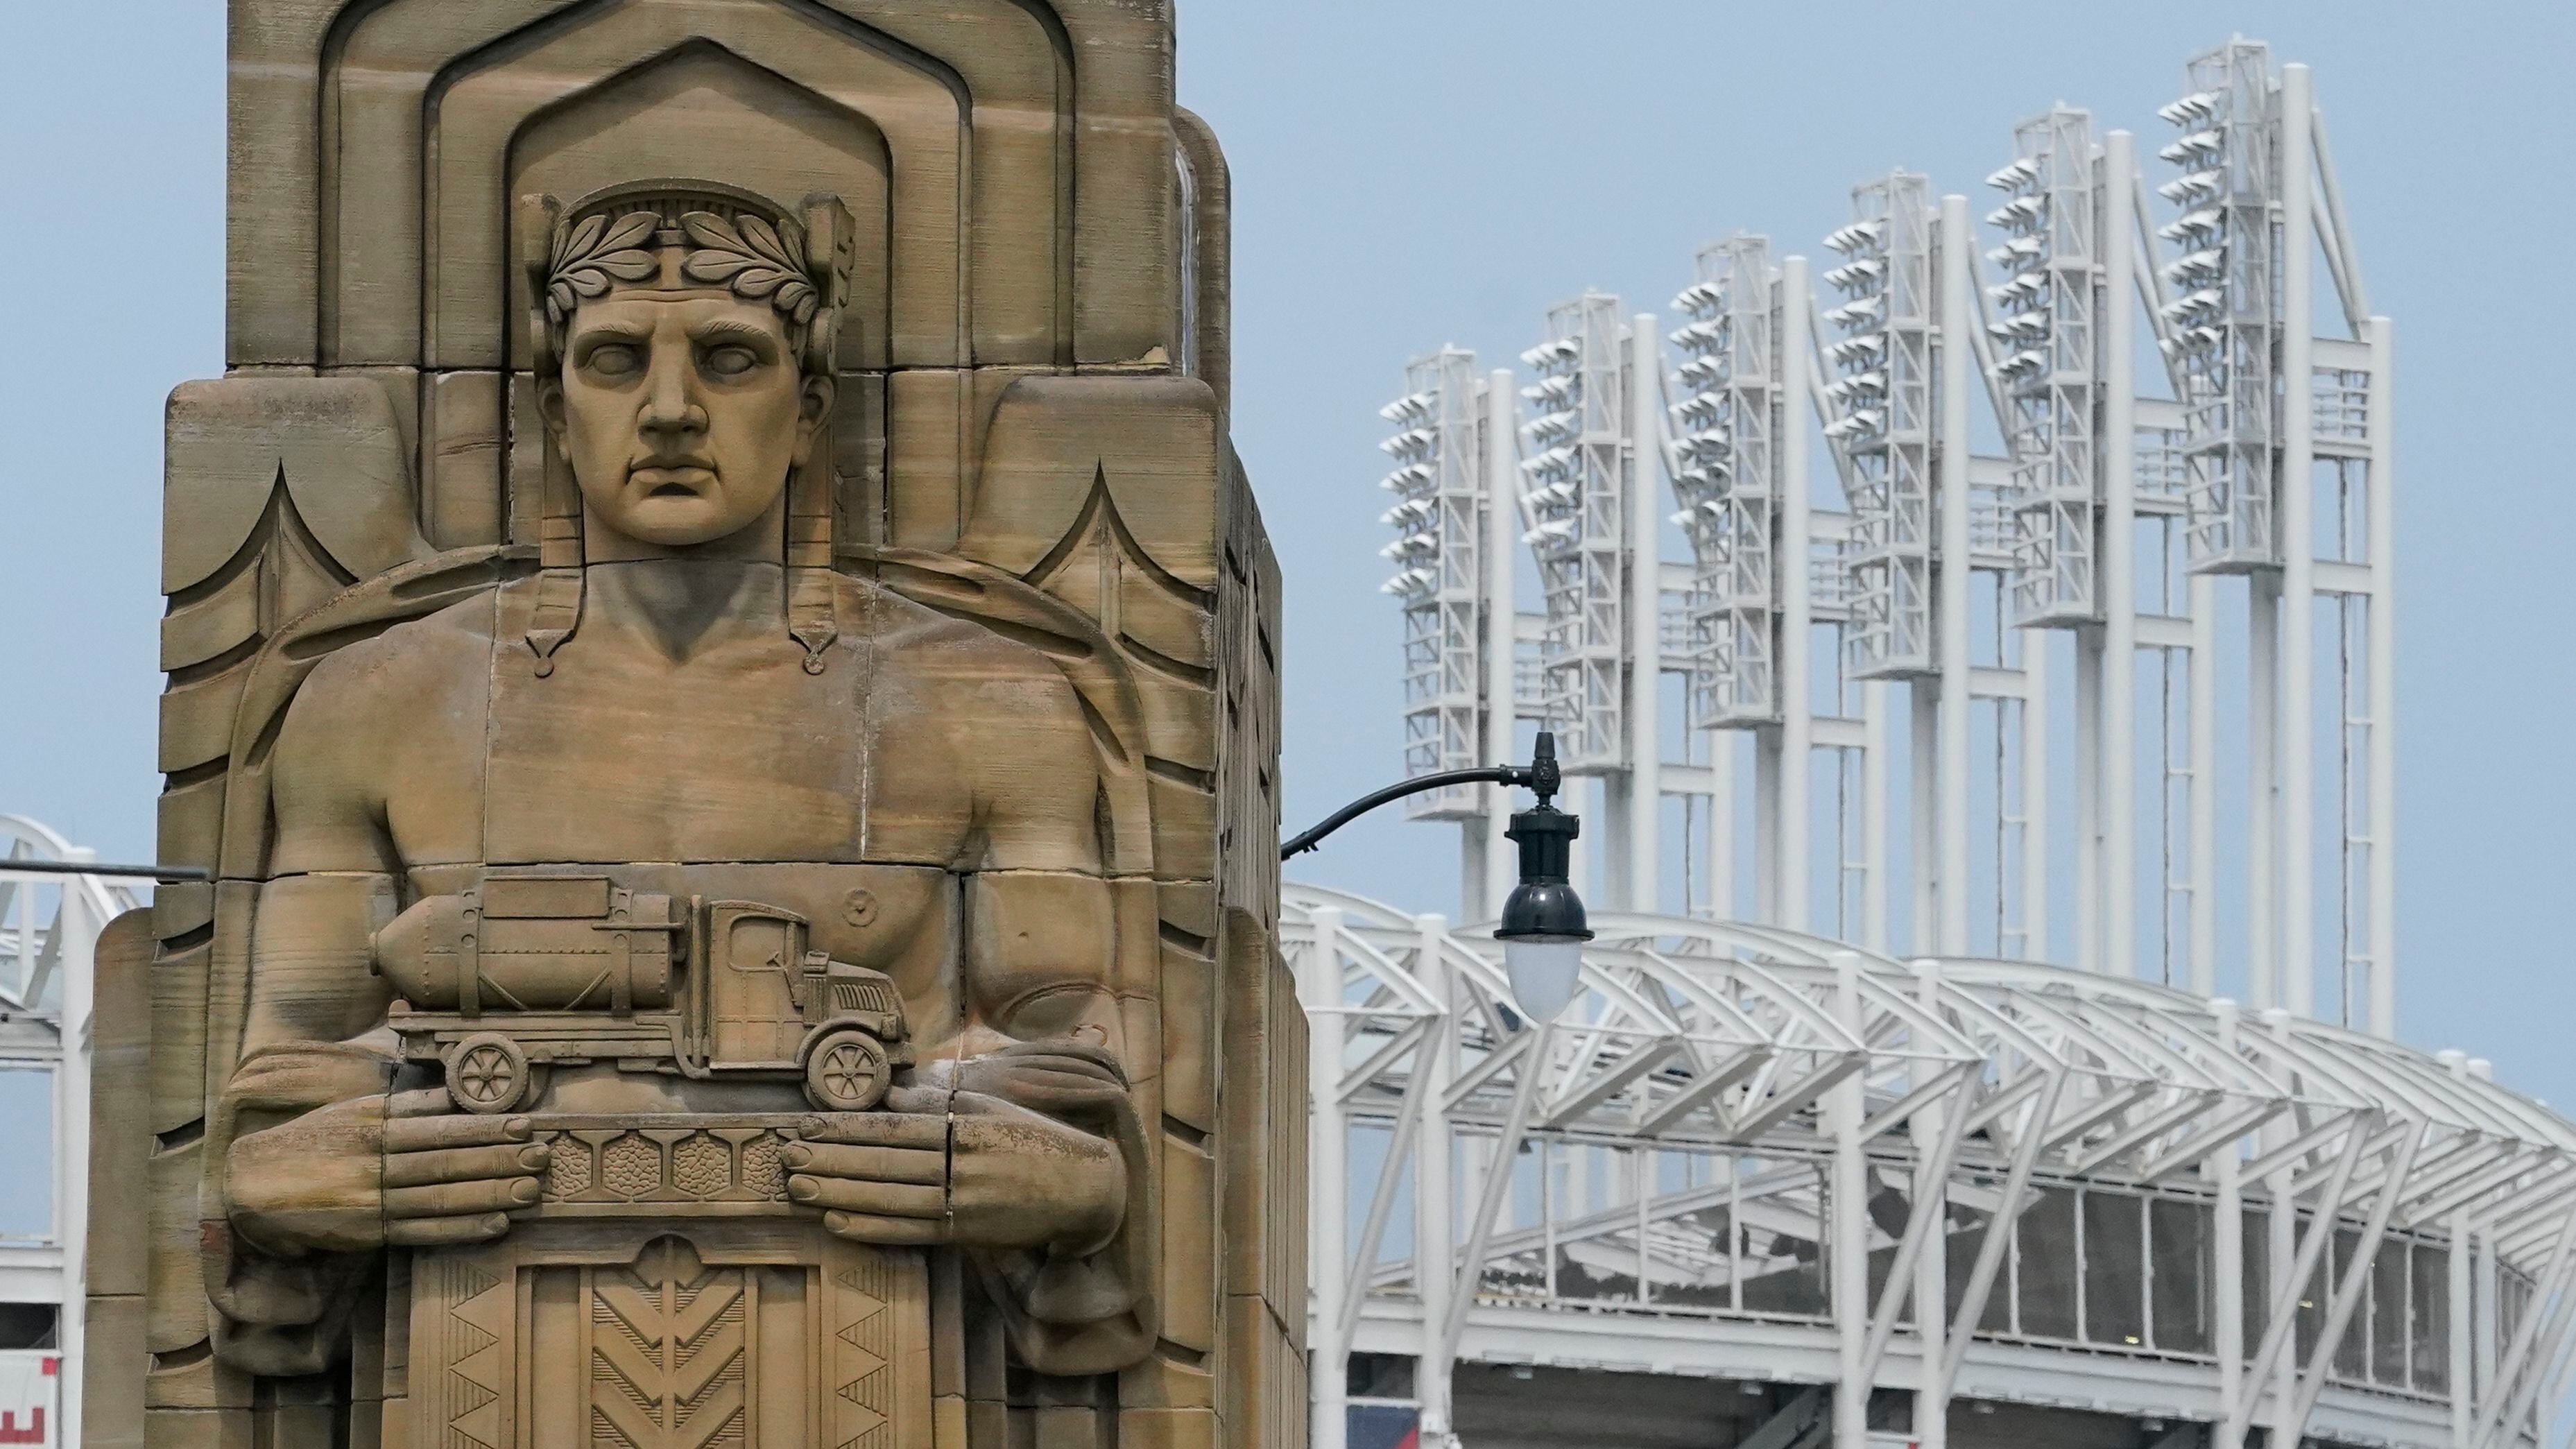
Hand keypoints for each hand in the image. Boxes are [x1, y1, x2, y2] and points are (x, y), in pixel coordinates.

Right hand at [227, 1088, 548, 1252]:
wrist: (253, 1185)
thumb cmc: (314, 1140)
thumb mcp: (353, 1110)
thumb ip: (405, 1101)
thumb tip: (454, 1090)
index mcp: (373, 1125)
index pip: (440, 1126)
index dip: (485, 1127)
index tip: (524, 1123)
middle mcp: (374, 1162)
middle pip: (447, 1162)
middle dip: (499, 1160)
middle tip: (542, 1156)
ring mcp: (371, 1200)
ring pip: (440, 1197)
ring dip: (490, 1195)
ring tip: (531, 1191)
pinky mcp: (368, 1233)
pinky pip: (422, 1231)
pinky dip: (461, 1229)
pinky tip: (495, 1224)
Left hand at [784, 1090, 1124, 1252]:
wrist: (1086, 1187)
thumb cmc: (1035, 1142)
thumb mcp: (992, 1108)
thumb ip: (941, 1100)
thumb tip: (892, 1093)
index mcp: (966, 1126)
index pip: (894, 1126)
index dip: (847, 1127)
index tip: (807, 1125)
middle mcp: (962, 1163)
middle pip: (885, 1161)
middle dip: (832, 1158)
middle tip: (787, 1156)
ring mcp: (964, 1200)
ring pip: (891, 1196)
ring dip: (840, 1192)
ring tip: (798, 1188)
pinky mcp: (967, 1233)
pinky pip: (912, 1230)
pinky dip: (872, 1227)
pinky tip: (838, 1221)